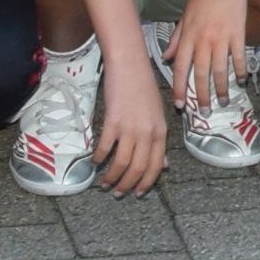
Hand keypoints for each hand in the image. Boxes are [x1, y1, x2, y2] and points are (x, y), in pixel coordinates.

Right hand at [92, 43, 170, 194]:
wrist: (130, 66)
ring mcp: (130, 128)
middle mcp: (148, 133)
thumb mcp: (158, 115)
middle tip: (117, 193)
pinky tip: (95, 162)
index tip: (137, 193)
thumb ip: (159, 141)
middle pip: (138, 168)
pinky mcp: (113, 122)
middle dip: (127, 185)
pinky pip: (105, 147)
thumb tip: (164, 165)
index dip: (146, 183)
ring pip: (121, 163)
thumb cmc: (144, 89)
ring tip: (104, 184)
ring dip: (112, 177)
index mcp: (161, 132)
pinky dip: (99, 158)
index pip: (155, 166)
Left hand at [170, 0, 253, 109]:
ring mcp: (221, 37)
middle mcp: (203, 40)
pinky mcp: (238, 33)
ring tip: (224, 101)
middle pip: (200, 74)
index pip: (181, 68)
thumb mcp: (184, 15)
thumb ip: (176, 38)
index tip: (181, 105)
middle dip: (202, 95)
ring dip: (222, 88)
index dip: (180, 88)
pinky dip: (240, 71)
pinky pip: (238, 57)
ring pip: (220, 70)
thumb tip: (166, 57)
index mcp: (188, 36)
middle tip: (205, 112)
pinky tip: (242, 81)